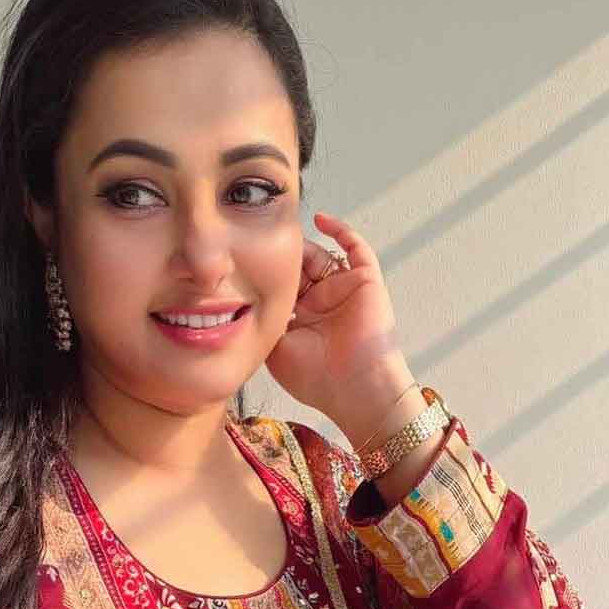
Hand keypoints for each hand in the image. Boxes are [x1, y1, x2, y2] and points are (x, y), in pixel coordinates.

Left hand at [265, 211, 408, 428]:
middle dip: (281, 257)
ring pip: (321, 255)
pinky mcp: (365, 282)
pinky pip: (356, 248)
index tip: (243, 259)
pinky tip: (319, 219)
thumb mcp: (274, 348)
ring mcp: (344, 291)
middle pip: (300, 267)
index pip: (283, 285)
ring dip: (301, 245)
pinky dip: (340, 230)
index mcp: (303, 319)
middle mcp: (323, 302)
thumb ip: (262, 320)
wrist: (353, 390)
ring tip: (281, 238)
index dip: (265, 272)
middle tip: (259, 244)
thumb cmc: (316, 379)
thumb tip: (244, 298)